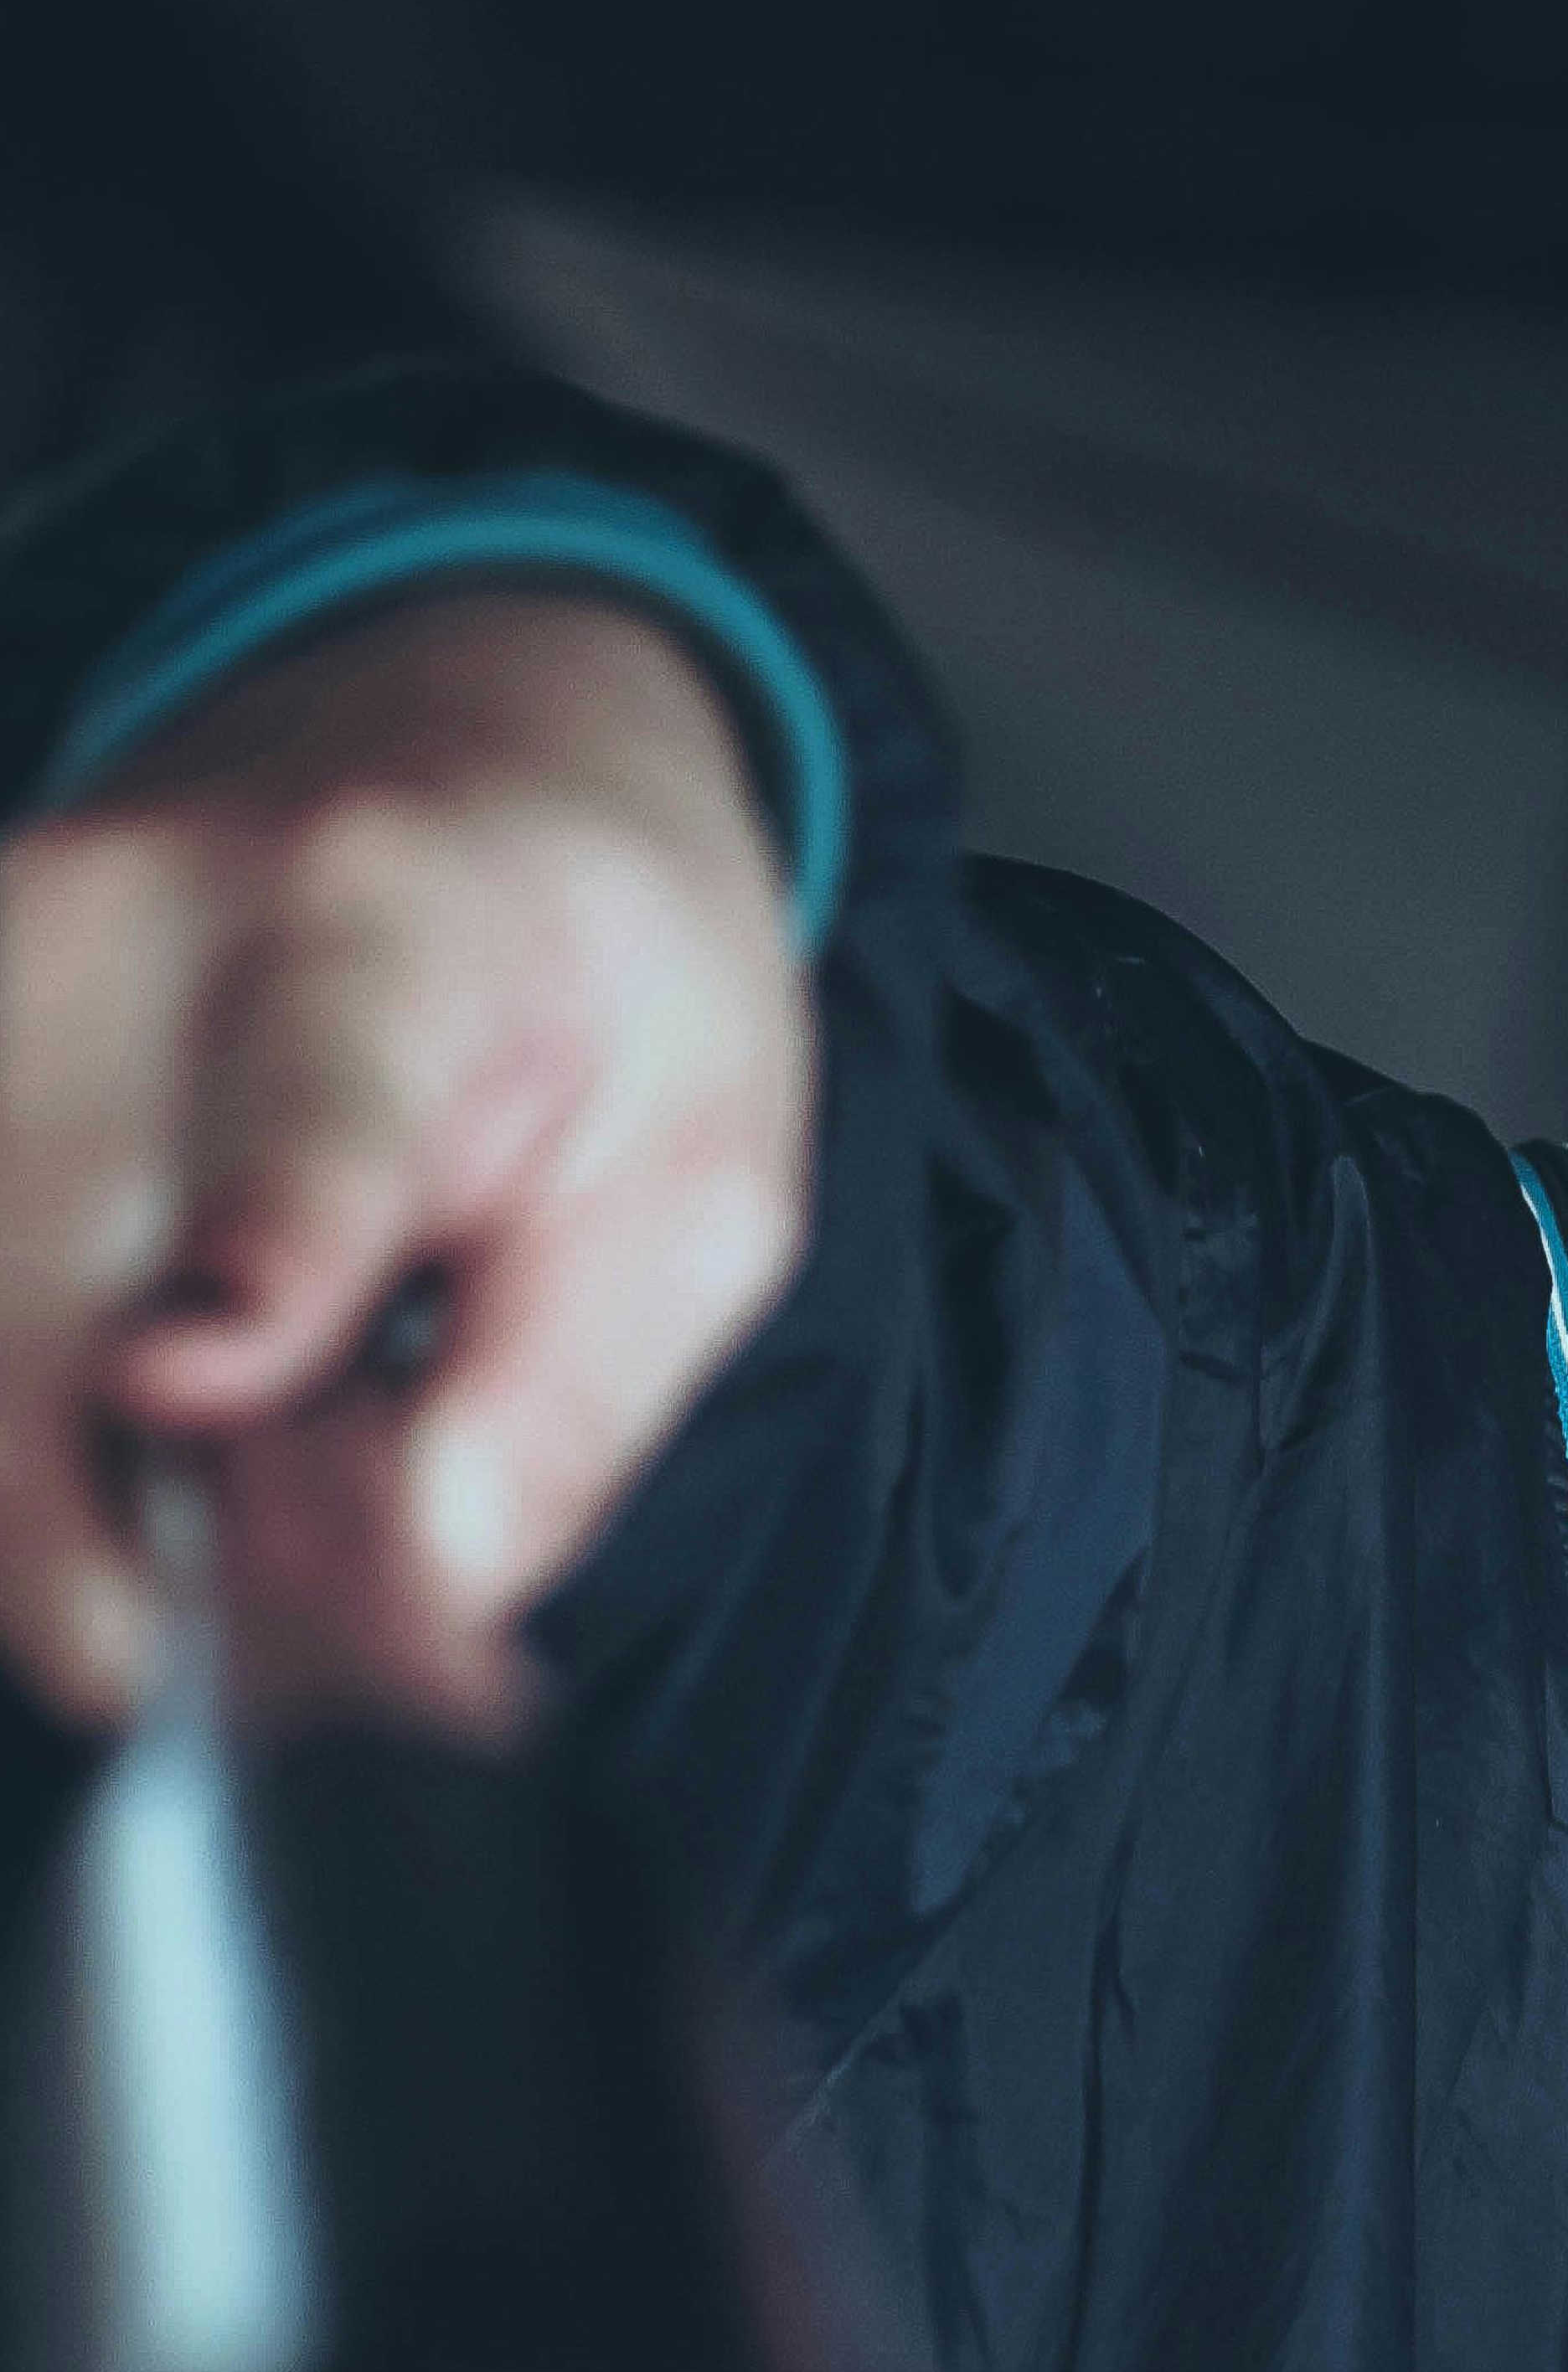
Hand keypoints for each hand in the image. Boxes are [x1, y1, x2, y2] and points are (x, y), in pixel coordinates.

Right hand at [0, 589, 809, 1731]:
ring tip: (225, 1468)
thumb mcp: (695, 1193)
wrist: (465, 740)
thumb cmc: (608, 979)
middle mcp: (129, 926)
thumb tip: (406, 1602)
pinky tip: (127, 1402)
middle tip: (267, 1631)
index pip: (308, 1110)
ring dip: (60, 1498)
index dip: (261, 1247)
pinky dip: (15, 1414)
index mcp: (399, 933)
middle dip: (123, 1545)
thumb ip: (552, 1410)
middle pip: (46, 1302)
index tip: (202, 1366)